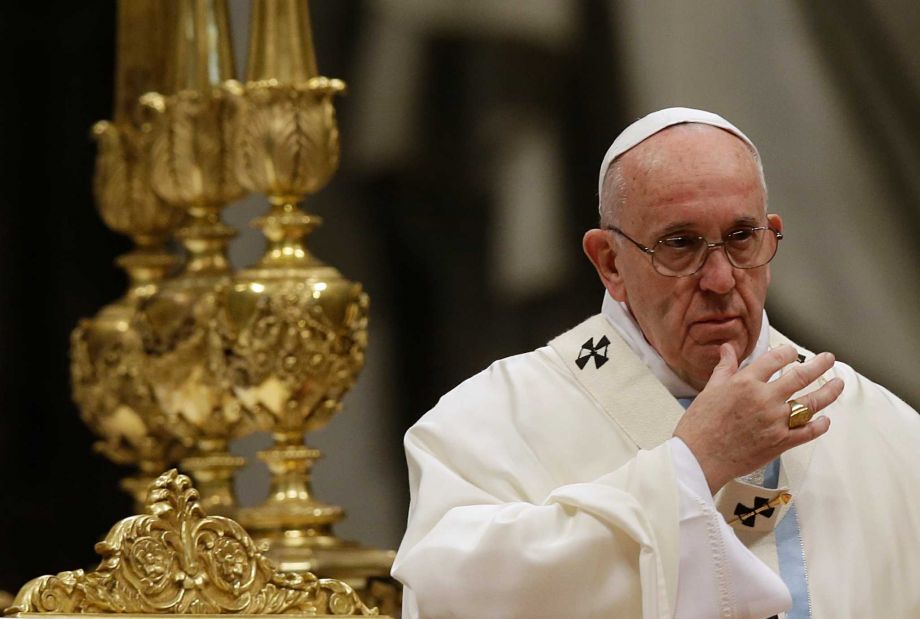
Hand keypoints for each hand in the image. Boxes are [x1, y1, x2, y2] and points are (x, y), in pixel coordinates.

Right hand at [674, 344, 844, 493]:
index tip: (792, 352)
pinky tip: (825, 420)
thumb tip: (728, 349)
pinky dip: (820, 425)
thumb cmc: (700, 426)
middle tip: (828, 359)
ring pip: (811, 403)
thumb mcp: (710, 390)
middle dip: (819, 365)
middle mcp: (765, 399)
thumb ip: (725, 368)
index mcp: (746, 382)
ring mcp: (776, 421)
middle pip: (800, 376)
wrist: (699, 457)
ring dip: (829, 391)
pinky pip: (808, 432)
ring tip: (838, 384)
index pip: (776, 359)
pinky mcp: (780, 442)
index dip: (787, 352)